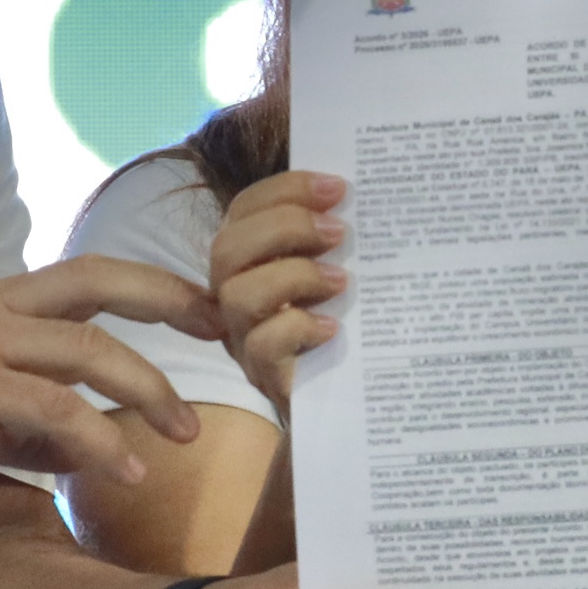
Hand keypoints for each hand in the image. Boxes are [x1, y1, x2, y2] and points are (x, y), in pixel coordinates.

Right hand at [0, 259, 212, 487]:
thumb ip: (24, 419)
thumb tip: (82, 452)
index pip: (89, 275)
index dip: (152, 284)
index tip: (203, 309)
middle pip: (101, 282)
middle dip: (171, 302)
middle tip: (225, 335)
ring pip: (88, 349)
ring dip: (148, 390)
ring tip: (188, 433)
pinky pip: (53, 409)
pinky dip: (101, 440)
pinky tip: (130, 471)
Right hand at [207, 170, 346, 413]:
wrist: (352, 400)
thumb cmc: (347, 327)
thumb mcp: (341, 270)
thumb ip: (337, 236)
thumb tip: (360, 195)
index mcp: (252, 260)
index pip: (246, 209)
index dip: (286, 189)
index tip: (338, 187)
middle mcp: (237, 295)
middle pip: (226, 248)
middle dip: (285, 227)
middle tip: (340, 231)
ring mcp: (245, 338)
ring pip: (237, 295)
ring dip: (293, 276)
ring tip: (341, 281)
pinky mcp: (265, 376)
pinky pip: (262, 345)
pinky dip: (298, 327)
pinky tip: (334, 327)